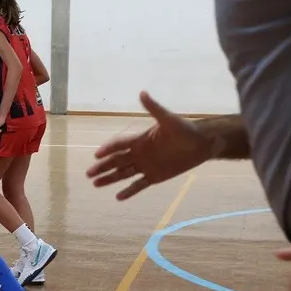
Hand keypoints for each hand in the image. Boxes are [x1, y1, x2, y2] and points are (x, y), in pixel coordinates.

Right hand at [86, 91, 213, 200]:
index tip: (97, 155)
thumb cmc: (186, 130)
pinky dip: (129, 191)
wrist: (202, 144)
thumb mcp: (169, 119)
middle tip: (88, 173)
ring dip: (110, 179)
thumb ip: (154, 108)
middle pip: (116, 161)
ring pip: (123, 173)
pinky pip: (139, 185)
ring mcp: (146, 165)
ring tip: (95, 184)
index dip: (108, 149)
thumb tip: (142, 92)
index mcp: (140, 140)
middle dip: (102, 167)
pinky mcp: (155, 176)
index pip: (119, 145)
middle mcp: (139, 153)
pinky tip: (118, 197)